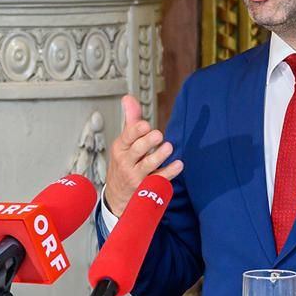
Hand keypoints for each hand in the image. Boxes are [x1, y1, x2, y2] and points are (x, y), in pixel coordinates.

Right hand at [104, 95, 182, 214]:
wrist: (116, 197)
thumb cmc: (123, 165)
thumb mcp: (123, 144)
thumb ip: (130, 121)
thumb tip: (128, 98)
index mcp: (121, 148)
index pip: (127, 136)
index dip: (136, 131)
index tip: (146, 125)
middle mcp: (127, 162)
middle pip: (137, 150)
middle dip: (147, 142)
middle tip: (158, 134)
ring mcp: (136, 176)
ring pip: (148, 165)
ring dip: (159, 156)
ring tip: (168, 147)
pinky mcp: (146, 188)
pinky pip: (159, 179)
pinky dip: (169, 172)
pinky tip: (178, 164)